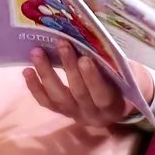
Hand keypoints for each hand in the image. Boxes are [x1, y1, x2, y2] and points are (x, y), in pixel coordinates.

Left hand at [23, 40, 153, 126]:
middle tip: (62, 43)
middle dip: (68, 67)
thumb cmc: (124, 80)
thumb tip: (98, 38)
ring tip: (37, 53)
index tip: (85, 58)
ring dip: (47, 74)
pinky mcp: (62, 112)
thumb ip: (114, 63)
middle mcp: (93, 116)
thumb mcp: (127, 73)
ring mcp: (76, 115)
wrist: (121, 101)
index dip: (93, 78)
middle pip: (79, 93)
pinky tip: (27, 71)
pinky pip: (47, 102)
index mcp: (114, 107)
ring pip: (59, 98)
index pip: (102, 95)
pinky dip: (35, 87)